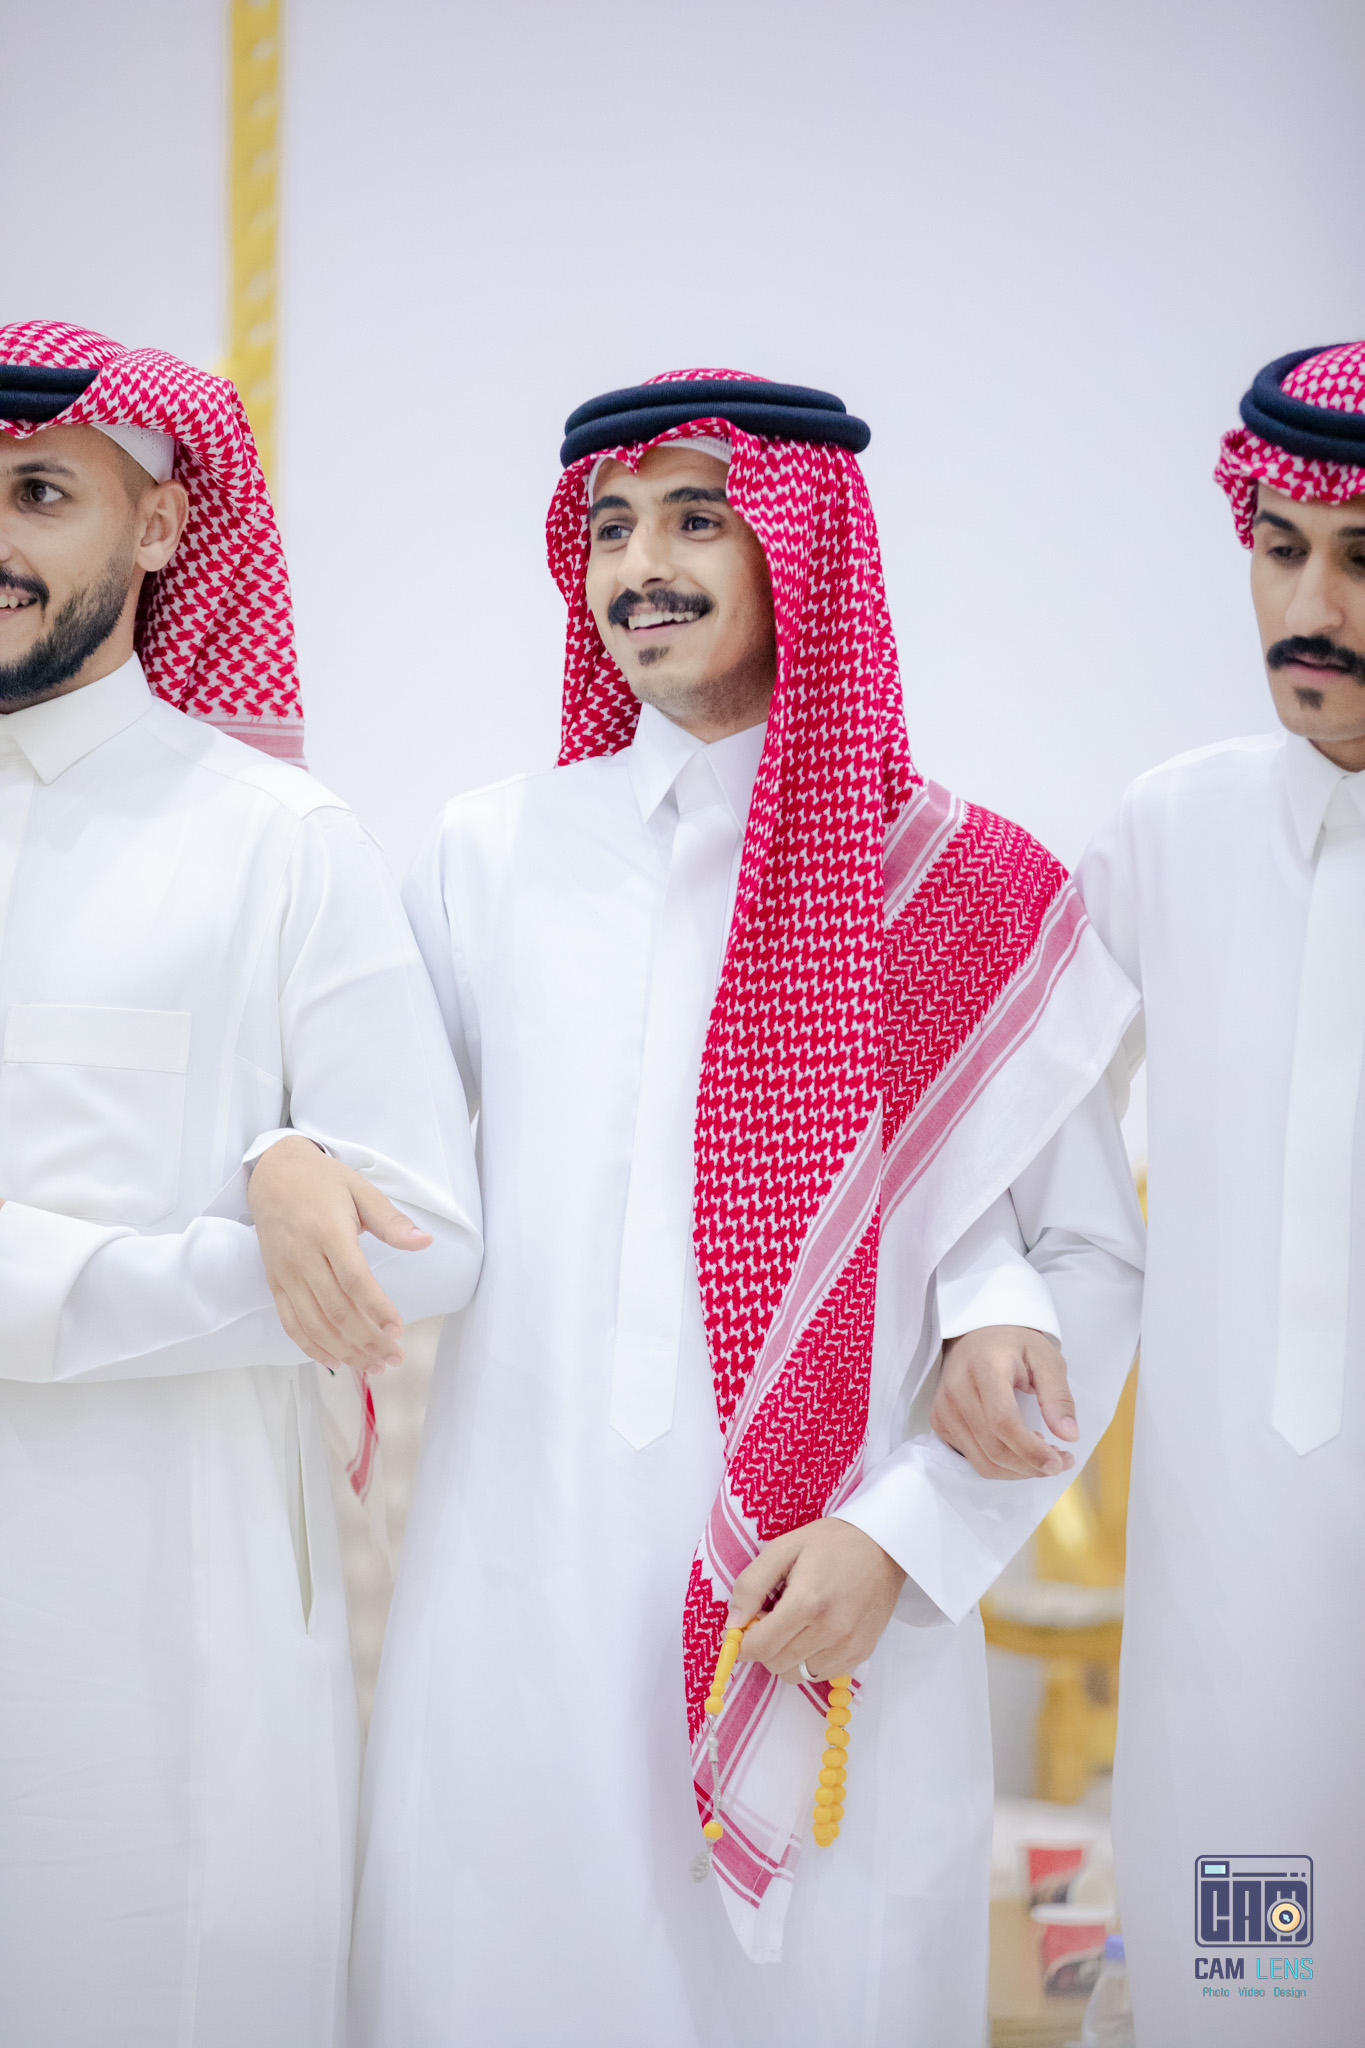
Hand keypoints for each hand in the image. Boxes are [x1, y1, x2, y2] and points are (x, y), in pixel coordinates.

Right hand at [247, 1136, 430, 1373]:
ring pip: (314, 1324)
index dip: (376, 1308)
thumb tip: (424, 1241)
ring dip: (345, 1351)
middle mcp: (303, 1256)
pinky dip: (312, 1347)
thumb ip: (391, 1220)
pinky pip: (291, 1323)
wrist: (273, 1174)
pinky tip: (336, 1360)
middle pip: (336, 1310)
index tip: (398, 1329)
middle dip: (367, 1340)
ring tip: (372, 1366)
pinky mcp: (275, 1283)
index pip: (354, 1279)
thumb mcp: (361, 1189)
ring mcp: (285, 1273)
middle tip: (394, 1358)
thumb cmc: (322, 1181)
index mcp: (328, 1231)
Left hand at [729, 1518, 905, 1682]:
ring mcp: (849, 1646)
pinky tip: (815, 1632)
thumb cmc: (832, 1542)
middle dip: (764, 1647)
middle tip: (771, 1619)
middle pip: (776, 1665)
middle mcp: (830, 1631)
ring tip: (796, 1625)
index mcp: (807, 1602)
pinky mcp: (861, 1653)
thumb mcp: (783, 1548)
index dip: (743, 1644)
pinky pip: (821, 1674)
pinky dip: (810, 1659)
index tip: (742, 1630)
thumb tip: (732, 1623)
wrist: (885, 1545)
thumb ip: (751, 1585)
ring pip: (798, 1675)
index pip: (761, 1647)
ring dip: (787, 1656)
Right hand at [931, 1323, 1077, 1479]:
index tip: (1058, 1462)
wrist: (976, 1336)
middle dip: (1032, 1465)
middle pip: (994, 1448)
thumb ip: (1058, 1396)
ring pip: (983, 1462)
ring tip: (1042, 1455)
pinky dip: (1001, 1465)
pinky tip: (1018, 1448)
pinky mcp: (939, 1421)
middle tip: (1060, 1461)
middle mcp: (958, 1388)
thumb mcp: (1046, 1359)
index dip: (1031, 1449)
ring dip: (1018, 1471)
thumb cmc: (1014, 1346)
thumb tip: (1069, 1435)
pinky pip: (973, 1459)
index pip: (1003, 1421)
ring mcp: (944, 1407)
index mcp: (986, 1366)